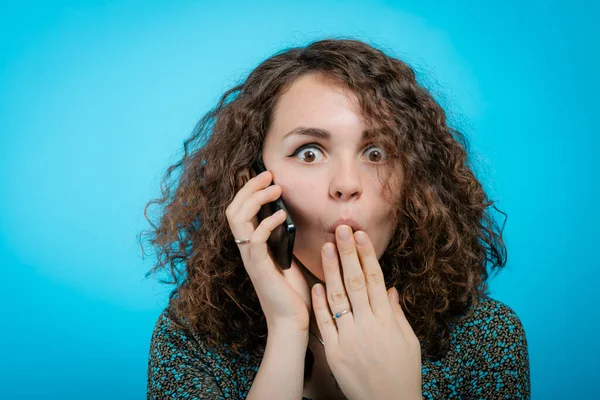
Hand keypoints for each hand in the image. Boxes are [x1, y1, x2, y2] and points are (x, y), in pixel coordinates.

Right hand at [226, 170, 310, 333]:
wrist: (292, 322)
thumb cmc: (292, 291)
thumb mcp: (288, 256)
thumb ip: (283, 237)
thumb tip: (290, 214)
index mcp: (252, 245)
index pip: (239, 210)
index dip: (249, 190)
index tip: (268, 176)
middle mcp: (246, 250)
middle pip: (233, 209)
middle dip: (249, 188)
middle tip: (268, 175)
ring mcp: (251, 259)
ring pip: (237, 220)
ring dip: (255, 200)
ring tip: (275, 190)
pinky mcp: (260, 269)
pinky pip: (254, 241)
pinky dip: (265, 224)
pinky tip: (280, 216)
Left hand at [311, 225, 421, 399]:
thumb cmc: (402, 372)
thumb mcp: (408, 341)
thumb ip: (396, 313)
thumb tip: (389, 288)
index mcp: (387, 320)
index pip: (374, 279)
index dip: (366, 255)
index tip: (360, 235)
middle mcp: (368, 325)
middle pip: (355, 281)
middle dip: (347, 253)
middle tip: (340, 229)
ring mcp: (349, 338)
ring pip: (337, 297)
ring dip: (330, 270)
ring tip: (325, 248)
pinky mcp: (334, 352)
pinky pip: (325, 323)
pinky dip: (320, 303)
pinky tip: (315, 284)